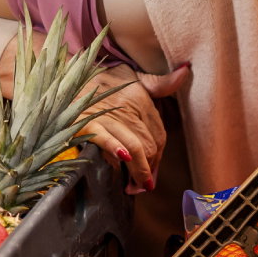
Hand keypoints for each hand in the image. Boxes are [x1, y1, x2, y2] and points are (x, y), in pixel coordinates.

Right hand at [78, 64, 191, 194]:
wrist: (72, 73)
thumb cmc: (105, 79)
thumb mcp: (135, 76)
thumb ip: (161, 82)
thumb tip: (185, 70)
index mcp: (141, 97)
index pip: (159, 134)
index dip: (159, 157)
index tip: (154, 170)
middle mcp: (127, 106)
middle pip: (149, 144)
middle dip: (149, 168)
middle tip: (145, 183)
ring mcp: (108, 115)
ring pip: (134, 146)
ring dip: (139, 170)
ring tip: (138, 185)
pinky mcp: (88, 122)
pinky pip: (107, 139)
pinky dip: (116, 150)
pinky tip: (122, 162)